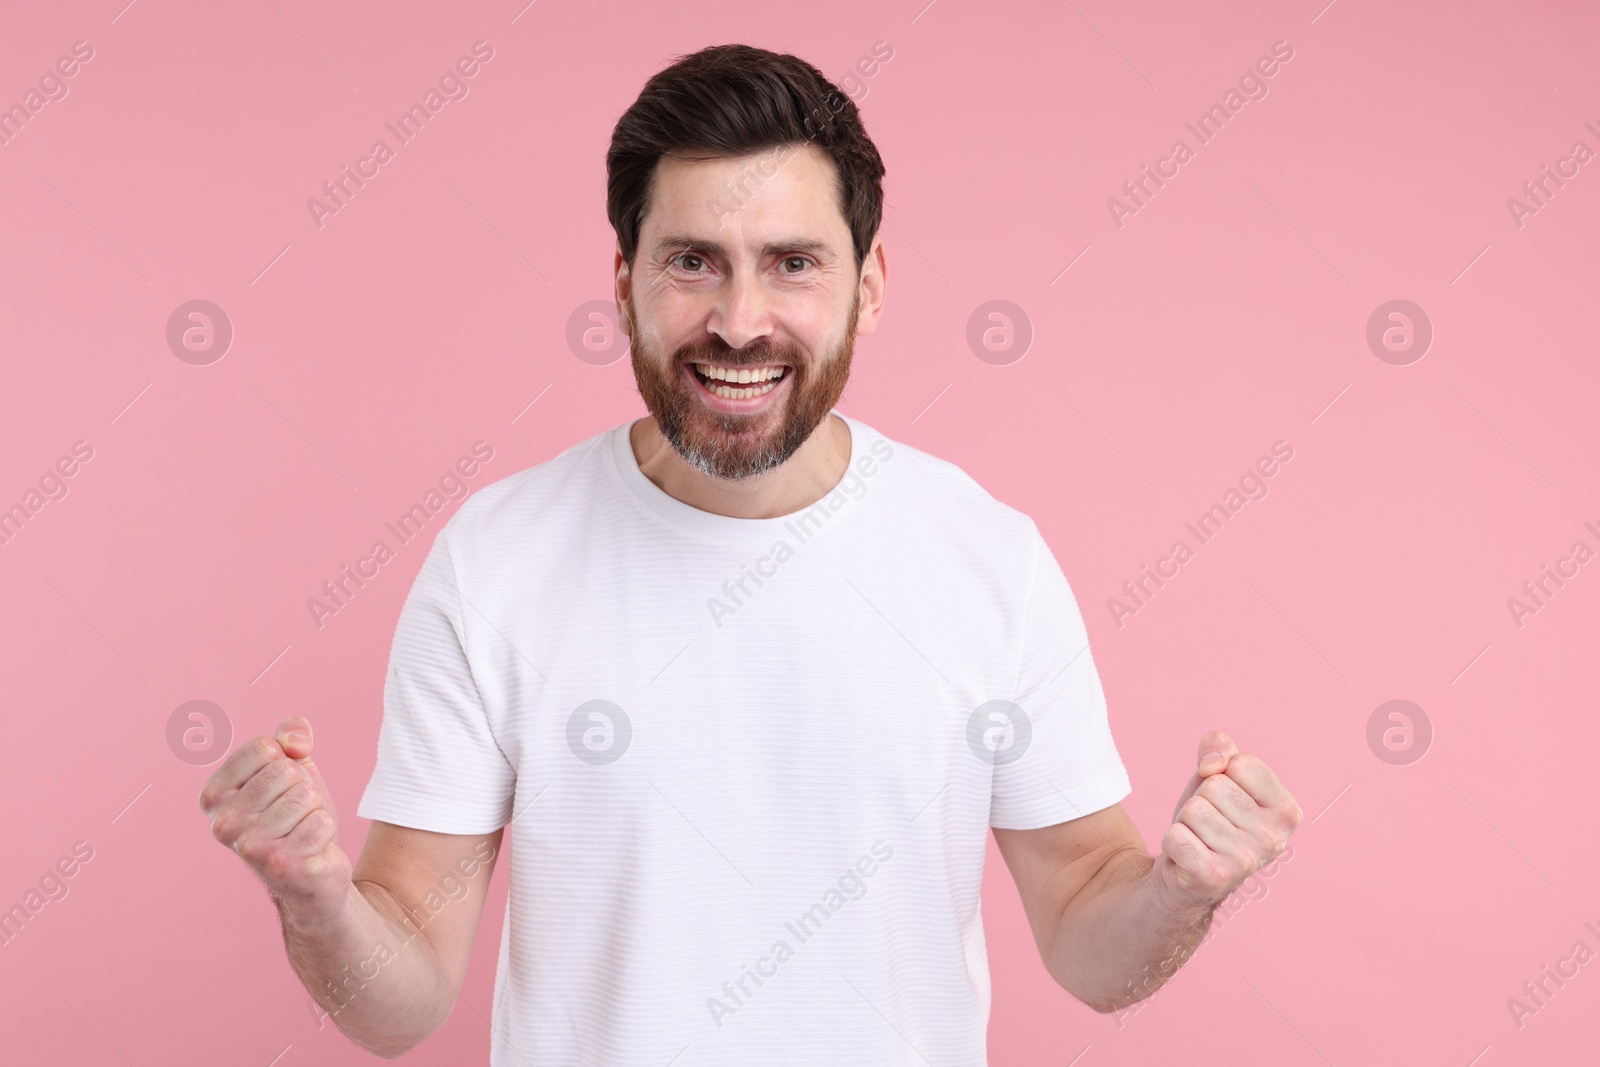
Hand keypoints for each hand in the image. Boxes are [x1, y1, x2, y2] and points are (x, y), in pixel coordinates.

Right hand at [198, 716, 351, 915]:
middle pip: (285, 771)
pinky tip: (311, 847)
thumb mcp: (293, 767)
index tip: (281, 788)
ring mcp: (248, 846)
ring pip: (304, 796)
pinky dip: (325, 831)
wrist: (314, 872)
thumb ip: (290, 735)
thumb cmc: (296, 816)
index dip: (286, 762)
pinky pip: (320, 822)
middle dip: (302, 788)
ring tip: (301, 830)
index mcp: (213, 795)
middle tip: (295, 814)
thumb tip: (295, 741)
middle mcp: (222, 823)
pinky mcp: (279, 865)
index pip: (264, 748)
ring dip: (314, 811)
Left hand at [1152, 730, 1301, 915]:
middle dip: (1201, 799)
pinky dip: (1172, 841)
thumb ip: (1220, 748)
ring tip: (1198, 838)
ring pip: (1194, 810)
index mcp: (1286, 811)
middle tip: (1207, 823)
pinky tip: (1186, 856)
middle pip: (1215, 786)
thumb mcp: (1218, 775)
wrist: (1187, 873)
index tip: (1224, 799)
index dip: (1220, 774)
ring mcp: (1246, 862)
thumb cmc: (1210, 819)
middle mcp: (1274, 839)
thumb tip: (1212, 763)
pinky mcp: (1214, 878)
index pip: (1240, 763)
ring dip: (1186, 821)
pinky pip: (1176, 836)